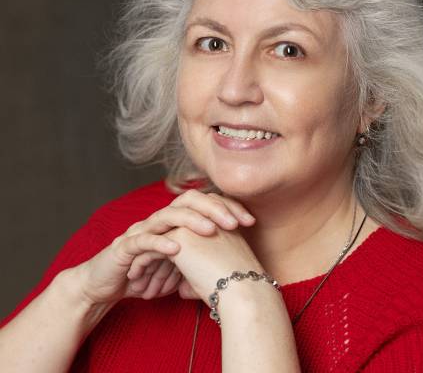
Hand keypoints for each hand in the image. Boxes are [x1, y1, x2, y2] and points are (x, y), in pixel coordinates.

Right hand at [74, 189, 255, 305]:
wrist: (107, 285)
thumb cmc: (146, 274)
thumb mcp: (181, 266)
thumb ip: (202, 258)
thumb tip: (237, 260)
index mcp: (175, 222)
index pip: (204, 204)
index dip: (228, 208)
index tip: (251, 221)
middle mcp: (160, 220)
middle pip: (189, 202)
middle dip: (213, 209)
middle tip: (235, 222)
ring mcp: (142, 231)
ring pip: (168, 216)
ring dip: (191, 222)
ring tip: (211, 230)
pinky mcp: (125, 247)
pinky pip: (143, 241)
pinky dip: (160, 244)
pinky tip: (176, 249)